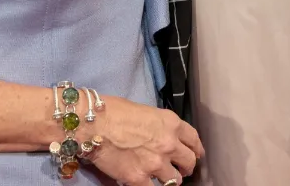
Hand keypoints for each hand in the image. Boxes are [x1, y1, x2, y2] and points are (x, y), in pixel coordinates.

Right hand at [83, 95, 203, 185]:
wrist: (93, 123)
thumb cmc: (113, 110)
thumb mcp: (145, 111)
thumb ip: (158, 126)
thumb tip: (159, 136)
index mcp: (171, 123)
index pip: (194, 139)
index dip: (196, 148)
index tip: (196, 154)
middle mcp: (169, 144)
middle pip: (189, 161)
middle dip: (186, 167)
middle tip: (182, 170)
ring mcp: (155, 164)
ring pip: (175, 180)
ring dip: (170, 180)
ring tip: (163, 179)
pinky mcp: (139, 179)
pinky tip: (146, 184)